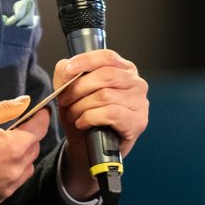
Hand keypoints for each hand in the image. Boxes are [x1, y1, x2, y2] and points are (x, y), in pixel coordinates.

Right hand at [0, 97, 48, 204]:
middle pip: (35, 149)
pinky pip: (15, 182)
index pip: (39, 130)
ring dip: (21, 155)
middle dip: (28, 135)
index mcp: (12, 148)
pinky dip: (11, 171)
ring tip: (1, 147)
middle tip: (12, 127)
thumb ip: (6, 108)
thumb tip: (26, 102)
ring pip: (27, 167)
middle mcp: (14, 171)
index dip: (41, 117)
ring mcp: (7, 188)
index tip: (39, 111)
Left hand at [52, 49, 148, 197]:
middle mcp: (136, 83)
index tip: (67, 69)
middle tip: (64, 100)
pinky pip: (110, 113)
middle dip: (78, 88)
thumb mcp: (71, 91)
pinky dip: (90, 118)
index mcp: (123, 69)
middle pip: (104, 76)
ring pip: (104, 95)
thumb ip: (66, 74)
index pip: (106, 56)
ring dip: (81, 106)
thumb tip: (65, 68)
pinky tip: (83, 123)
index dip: (85, 61)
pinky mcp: (137, 121)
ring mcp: (140, 102)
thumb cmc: (83, 115)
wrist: (87, 147)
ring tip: (74, 115)